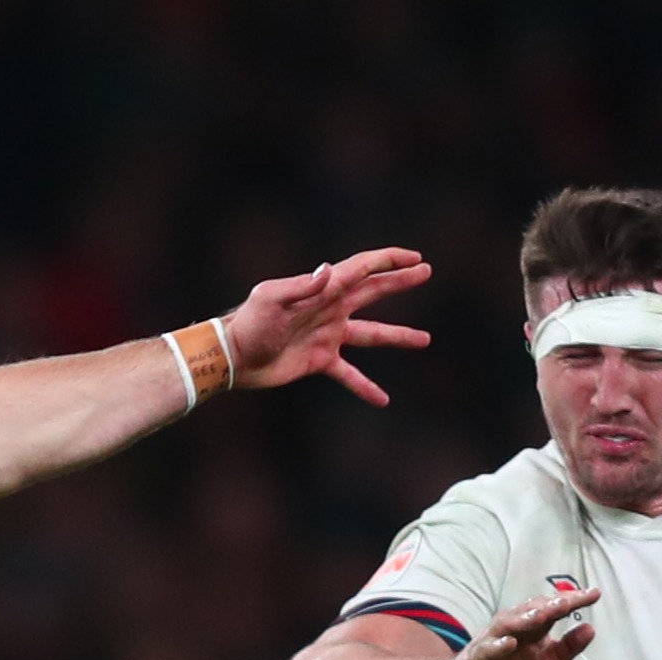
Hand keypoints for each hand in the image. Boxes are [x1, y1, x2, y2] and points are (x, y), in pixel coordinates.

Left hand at [224, 247, 433, 405]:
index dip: (388, 261)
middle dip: (399, 281)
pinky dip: (365, 386)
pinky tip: (383, 400)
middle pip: (373, 291)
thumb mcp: (271, 299)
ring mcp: (328, 335)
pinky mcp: (320, 361)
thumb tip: (329, 271)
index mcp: (323, 290)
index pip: (362, 269)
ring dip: (397, 336)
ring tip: (425, 340)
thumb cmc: (249, 324)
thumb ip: (302, 286)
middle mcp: (330, 309)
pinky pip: (350, 374)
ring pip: (371, 334)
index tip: (414, 258)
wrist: (234, 357)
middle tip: (426, 271)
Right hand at [435, 587, 598, 659]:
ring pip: (510, 623)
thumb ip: (568, 649)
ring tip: (545, 614)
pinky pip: (488, 649)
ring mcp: (494, 640)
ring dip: (526, 617)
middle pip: (533, 610)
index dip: (572, 601)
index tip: (595, 594)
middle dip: (552, 604)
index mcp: (532, 628)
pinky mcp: (478, 658)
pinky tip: (509, 643)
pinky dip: (498, 645)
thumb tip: (591, 628)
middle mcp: (513, 627)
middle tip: (570, 600)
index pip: (554, 609)